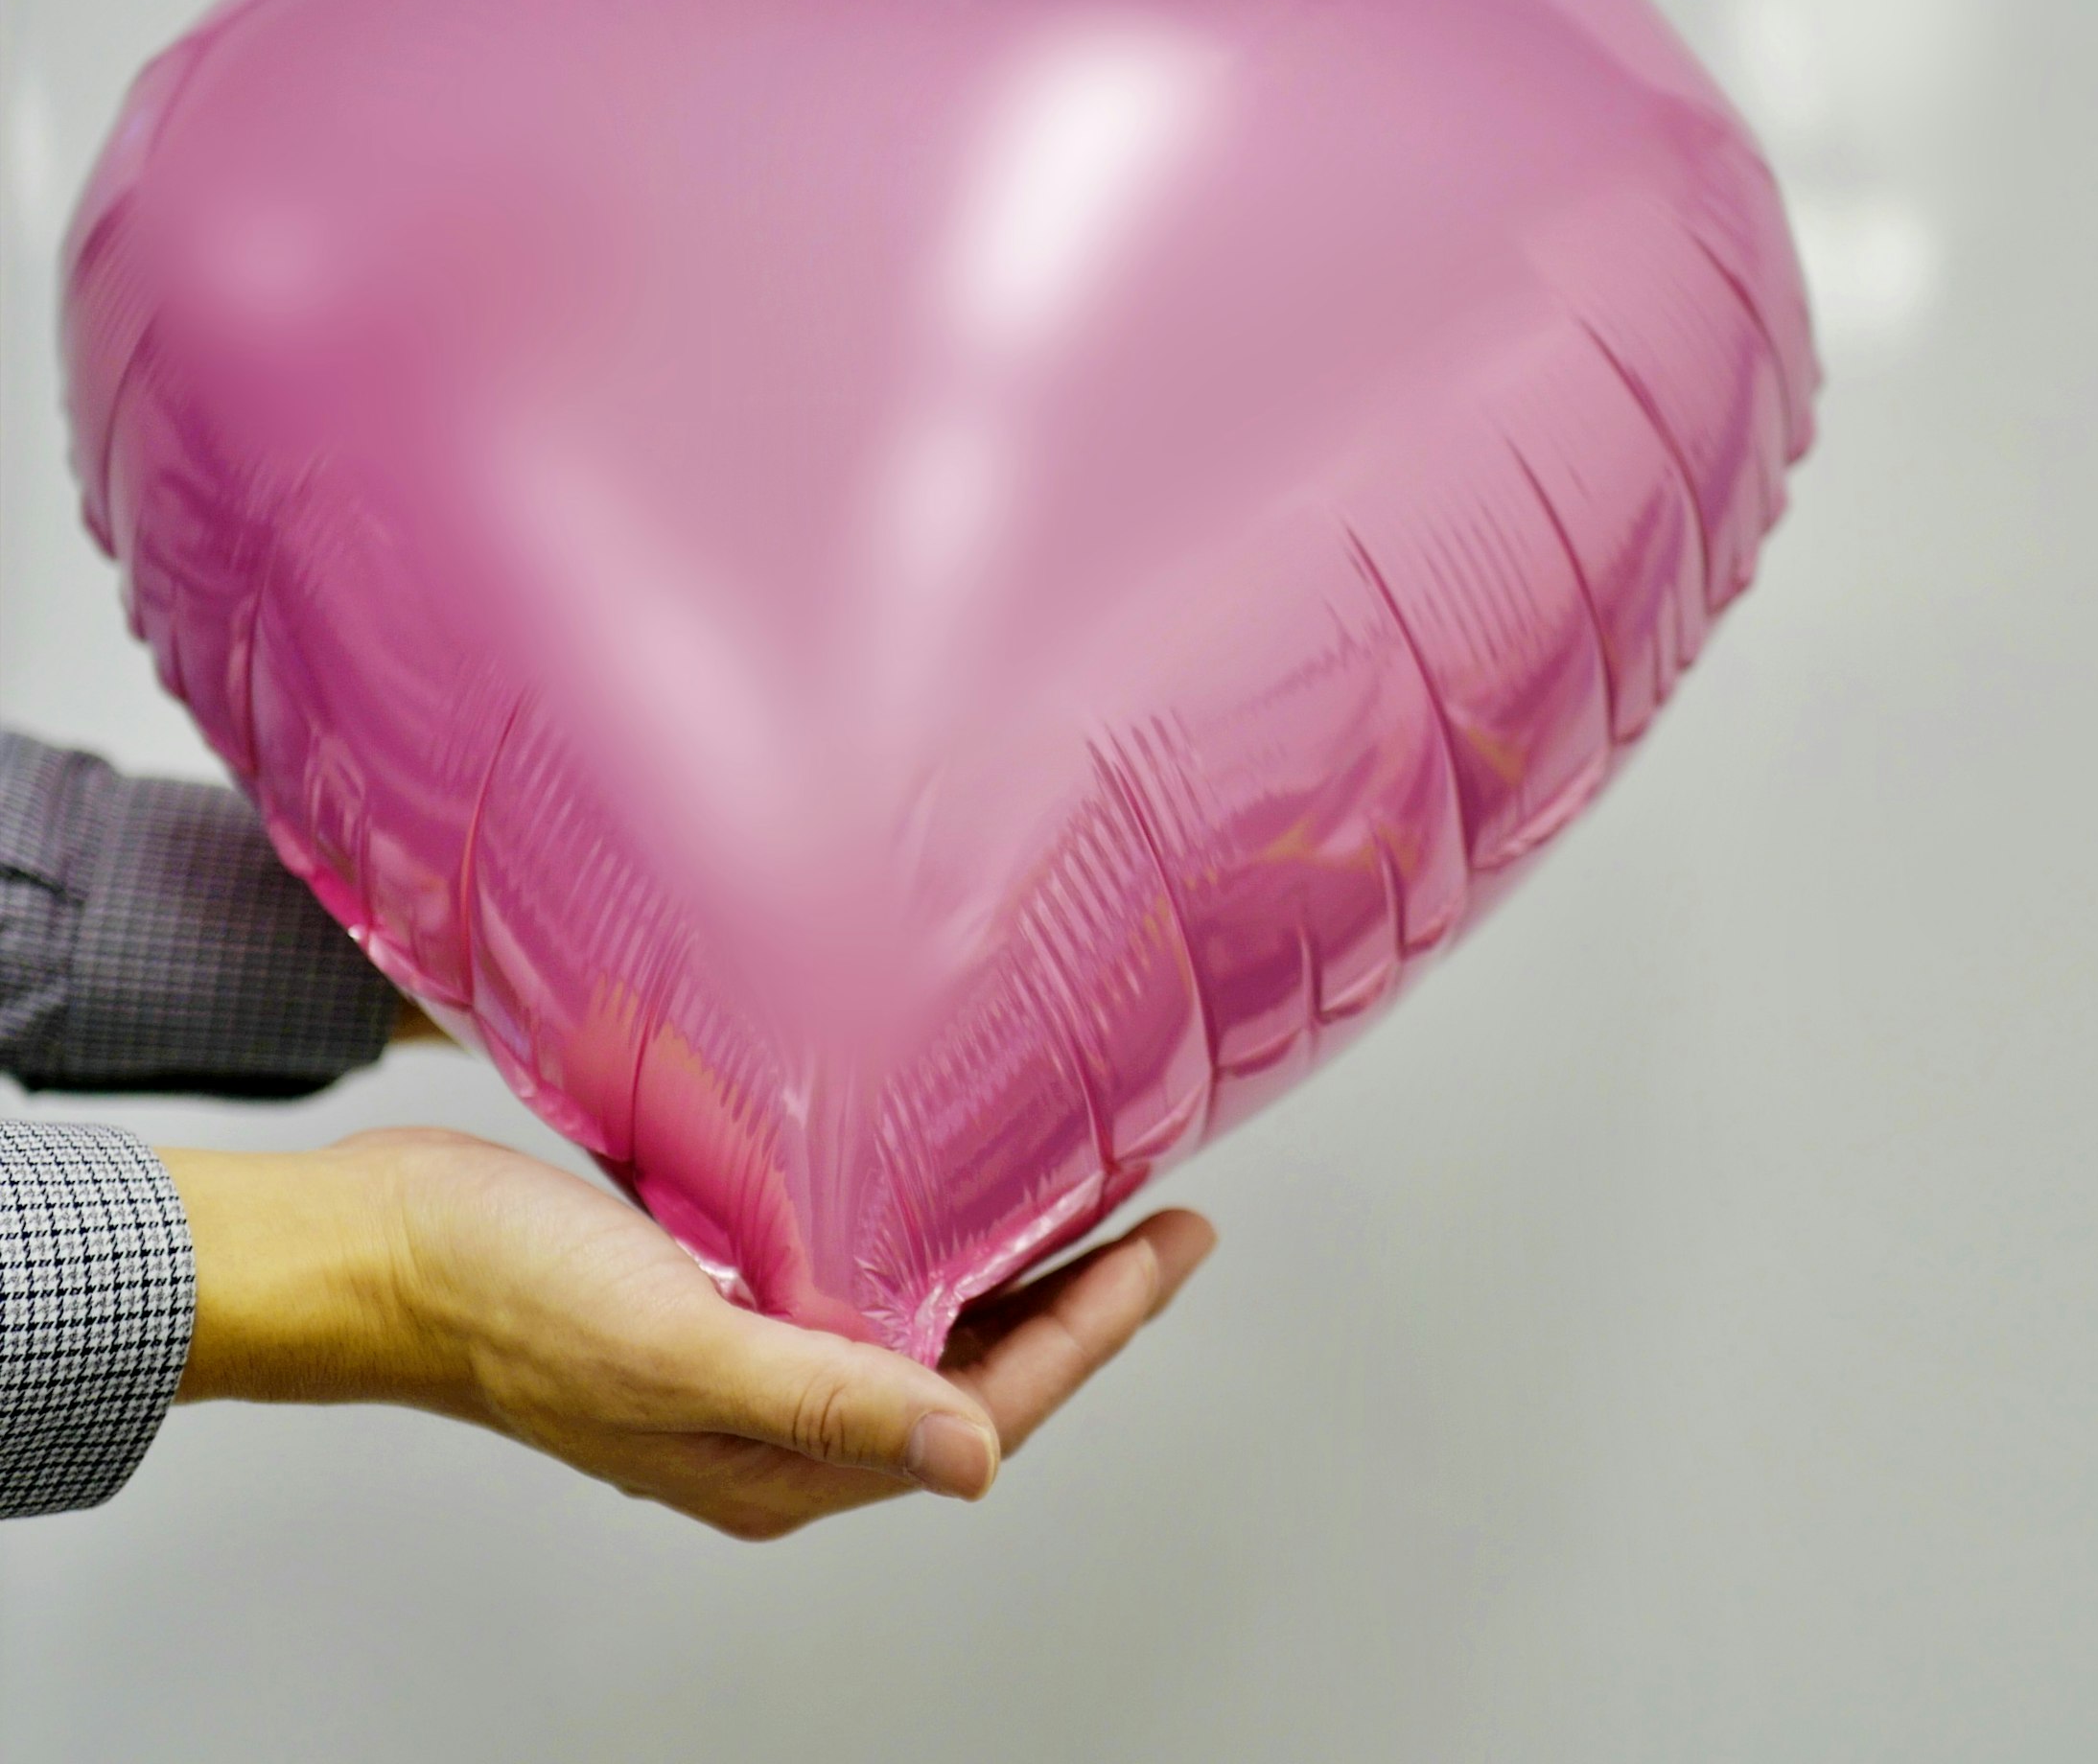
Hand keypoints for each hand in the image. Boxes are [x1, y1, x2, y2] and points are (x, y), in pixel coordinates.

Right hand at [158, 1129, 1213, 1539]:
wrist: (376, 1250)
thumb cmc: (508, 1299)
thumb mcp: (686, 1346)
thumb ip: (837, 1399)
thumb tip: (980, 1458)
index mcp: (784, 1461)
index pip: (995, 1399)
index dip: (1101, 1325)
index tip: (1177, 1244)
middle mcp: (778, 1423)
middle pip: (978, 1366)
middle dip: (1083, 1298)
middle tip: (1169, 1217)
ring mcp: (743, 1361)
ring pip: (922, 1322)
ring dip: (1008, 1264)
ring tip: (1090, 1192)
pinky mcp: (710, 1297)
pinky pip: (852, 1278)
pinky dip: (918, 1235)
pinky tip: (944, 1178)